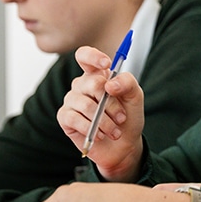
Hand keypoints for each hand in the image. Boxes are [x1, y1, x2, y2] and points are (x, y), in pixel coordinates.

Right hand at [57, 46, 146, 181]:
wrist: (123, 145)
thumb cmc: (128, 117)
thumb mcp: (135, 97)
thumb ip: (127, 83)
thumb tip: (109, 84)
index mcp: (98, 75)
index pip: (84, 56)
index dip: (93, 57)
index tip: (107, 65)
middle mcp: (82, 85)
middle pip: (92, 83)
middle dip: (111, 103)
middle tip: (121, 117)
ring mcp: (72, 101)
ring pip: (86, 105)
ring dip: (104, 121)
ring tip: (114, 131)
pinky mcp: (65, 117)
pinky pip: (75, 119)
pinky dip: (92, 129)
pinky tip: (100, 135)